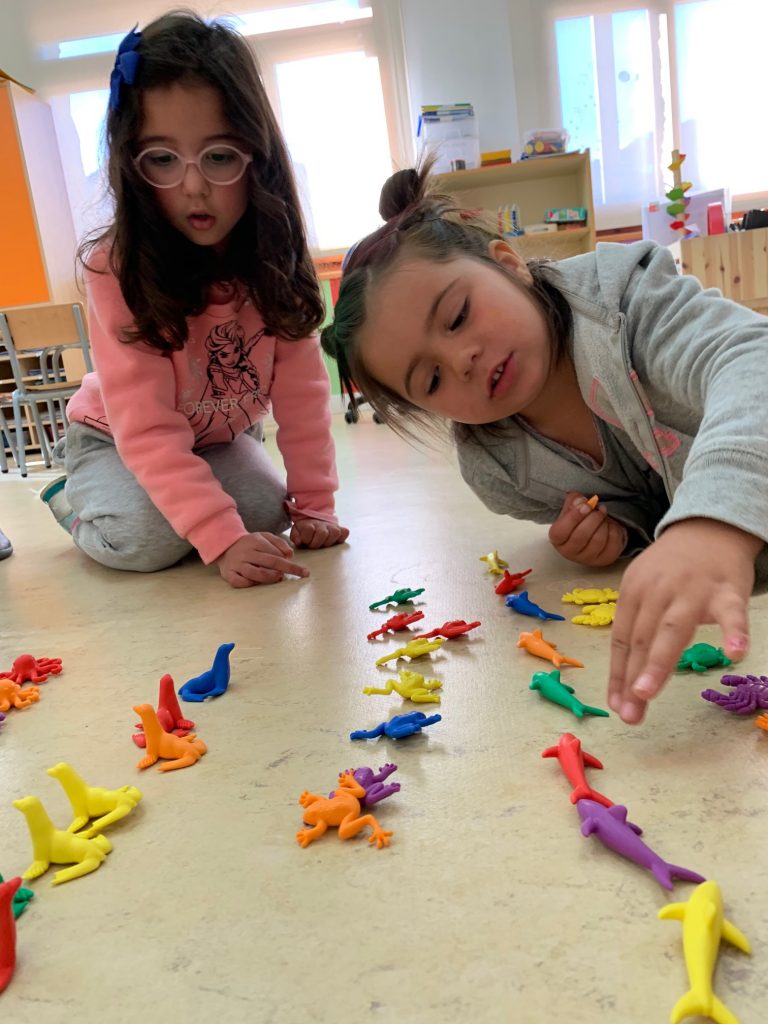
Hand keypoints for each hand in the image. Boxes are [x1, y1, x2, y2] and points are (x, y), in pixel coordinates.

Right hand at [216, 532, 308, 587]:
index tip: (302, 570)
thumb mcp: (264, 537)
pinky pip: (239, 582)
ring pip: (255, 573)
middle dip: (287, 569)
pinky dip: (249, 584)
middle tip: (299, 574)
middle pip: (270, 562)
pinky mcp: (228, 574)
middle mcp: (246, 553)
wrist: (224, 545)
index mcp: (255, 541)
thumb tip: (290, 555)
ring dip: (270, 577)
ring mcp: (236, 564)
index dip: (289, 563)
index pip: (276, 553)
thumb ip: (279, 543)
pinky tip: (257, 583)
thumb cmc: (249, 544)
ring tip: (279, 578)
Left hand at [290, 517, 348, 548]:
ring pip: (335, 532)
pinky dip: (342, 537)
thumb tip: (299, 542)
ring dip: (329, 541)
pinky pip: (345, 532)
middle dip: (317, 543)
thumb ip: (295, 536)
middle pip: (322, 533)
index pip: (309, 530)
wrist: (314, 520)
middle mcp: (322, 524)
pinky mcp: (340, 529)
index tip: (305, 542)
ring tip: (324, 544)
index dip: (306, 538)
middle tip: (314, 545)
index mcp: (310, 524)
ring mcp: (332, 526)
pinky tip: (335, 540)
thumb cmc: (305, 530)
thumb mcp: (296, 531)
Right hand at [548, 492, 627, 565]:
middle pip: (581, 535)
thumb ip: (573, 502)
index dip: (573, 517)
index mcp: (557, 540)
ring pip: (598, 540)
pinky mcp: (604, 559)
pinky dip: (614, 529)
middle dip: (593, 518)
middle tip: (597, 509)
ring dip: (603, 523)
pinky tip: (609, 525)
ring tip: (602, 515)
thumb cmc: (579, 522)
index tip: (585, 505)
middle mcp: (570, 552)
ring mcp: (587, 559)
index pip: (560, 532)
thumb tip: (581, 501)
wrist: (594, 533)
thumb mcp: (572, 509)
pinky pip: (612, 543)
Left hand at [607, 518, 760, 723]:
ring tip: (647, 693)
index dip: (618, 674)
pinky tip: (734, 653)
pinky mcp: (727, 590)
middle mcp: (657, 591)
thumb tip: (626, 678)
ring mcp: (692, 590)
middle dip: (633, 678)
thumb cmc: (673, 569)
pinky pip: (731, 613)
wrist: (708, 526)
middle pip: (642, 638)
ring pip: (673, 629)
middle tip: (629, 713)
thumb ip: (638, 627)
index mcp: (633, 592)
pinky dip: (733, 631)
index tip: (617, 706)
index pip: (621, 639)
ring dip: (658, 662)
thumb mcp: (645, 588)